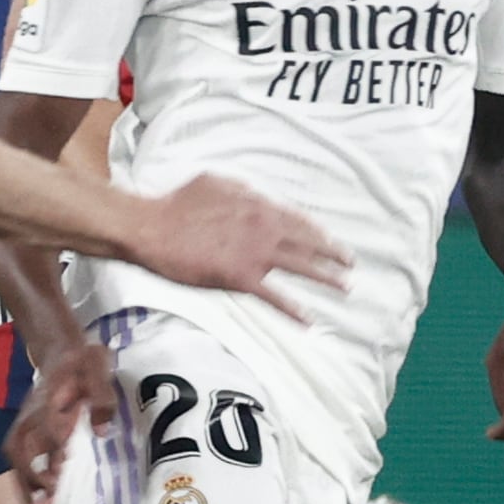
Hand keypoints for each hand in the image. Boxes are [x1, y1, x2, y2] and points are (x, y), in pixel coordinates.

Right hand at [6, 337, 119, 503]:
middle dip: (29, 478)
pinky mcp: (29, 428)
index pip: (47, 426)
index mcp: (51, 398)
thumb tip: (102, 431)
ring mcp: (28, 421)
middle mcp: (33, 414)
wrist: (59, 347)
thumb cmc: (81, 360)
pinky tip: (40, 497)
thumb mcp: (97, 368)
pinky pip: (21, 456)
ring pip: (17, 456)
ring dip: (24, 483)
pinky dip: (27, 477)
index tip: (59, 473)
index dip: (52, 449)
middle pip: (21, 448)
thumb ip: (101, 398)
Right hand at [138, 173, 349, 321]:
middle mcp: (263, 228)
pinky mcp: (240, 278)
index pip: (298, 220)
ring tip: (344, 288)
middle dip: (332, 254)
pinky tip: (308, 319)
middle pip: (308, 243)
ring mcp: (254, 254)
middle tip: (350, 264)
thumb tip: (256, 195)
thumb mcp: (216, 183)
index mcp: (258, 205)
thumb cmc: (178, 204)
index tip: (332, 241)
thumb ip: (242, 191)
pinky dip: (292, 309)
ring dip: (325, 278)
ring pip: (300, 267)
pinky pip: (273, 296)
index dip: (318, 232)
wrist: (153, 227)